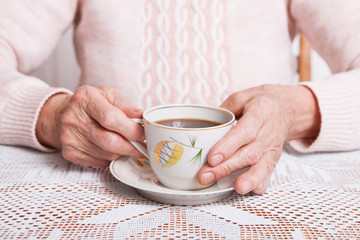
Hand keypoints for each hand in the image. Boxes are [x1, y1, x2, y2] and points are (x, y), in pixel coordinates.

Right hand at [36, 85, 144, 166]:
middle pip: (109, 141)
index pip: (110, 118)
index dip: (131, 129)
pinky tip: (111, 149)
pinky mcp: (69, 152)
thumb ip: (128, 107)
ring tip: (127, 145)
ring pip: (106, 154)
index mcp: (86, 98)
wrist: (62, 114)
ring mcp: (69, 137)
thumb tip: (145, 118)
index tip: (144, 134)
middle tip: (143, 147)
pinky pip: (99, 162)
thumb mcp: (109, 96)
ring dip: (122, 152)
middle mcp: (73, 117)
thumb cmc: (91, 104)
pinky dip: (110, 158)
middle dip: (131, 147)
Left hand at [198, 84, 319, 193]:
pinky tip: (252, 190)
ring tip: (237, 188)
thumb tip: (205, 128)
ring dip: (249, 178)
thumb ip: (223, 111)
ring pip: (262, 165)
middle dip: (227, 167)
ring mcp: (273, 147)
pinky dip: (262, 182)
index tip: (212, 158)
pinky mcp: (275, 157)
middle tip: (206, 176)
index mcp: (259, 113)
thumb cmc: (259, 102)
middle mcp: (268, 132)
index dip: (228, 146)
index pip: (244, 132)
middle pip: (249, 153)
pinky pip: (270, 171)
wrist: (287, 108)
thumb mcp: (241, 97)